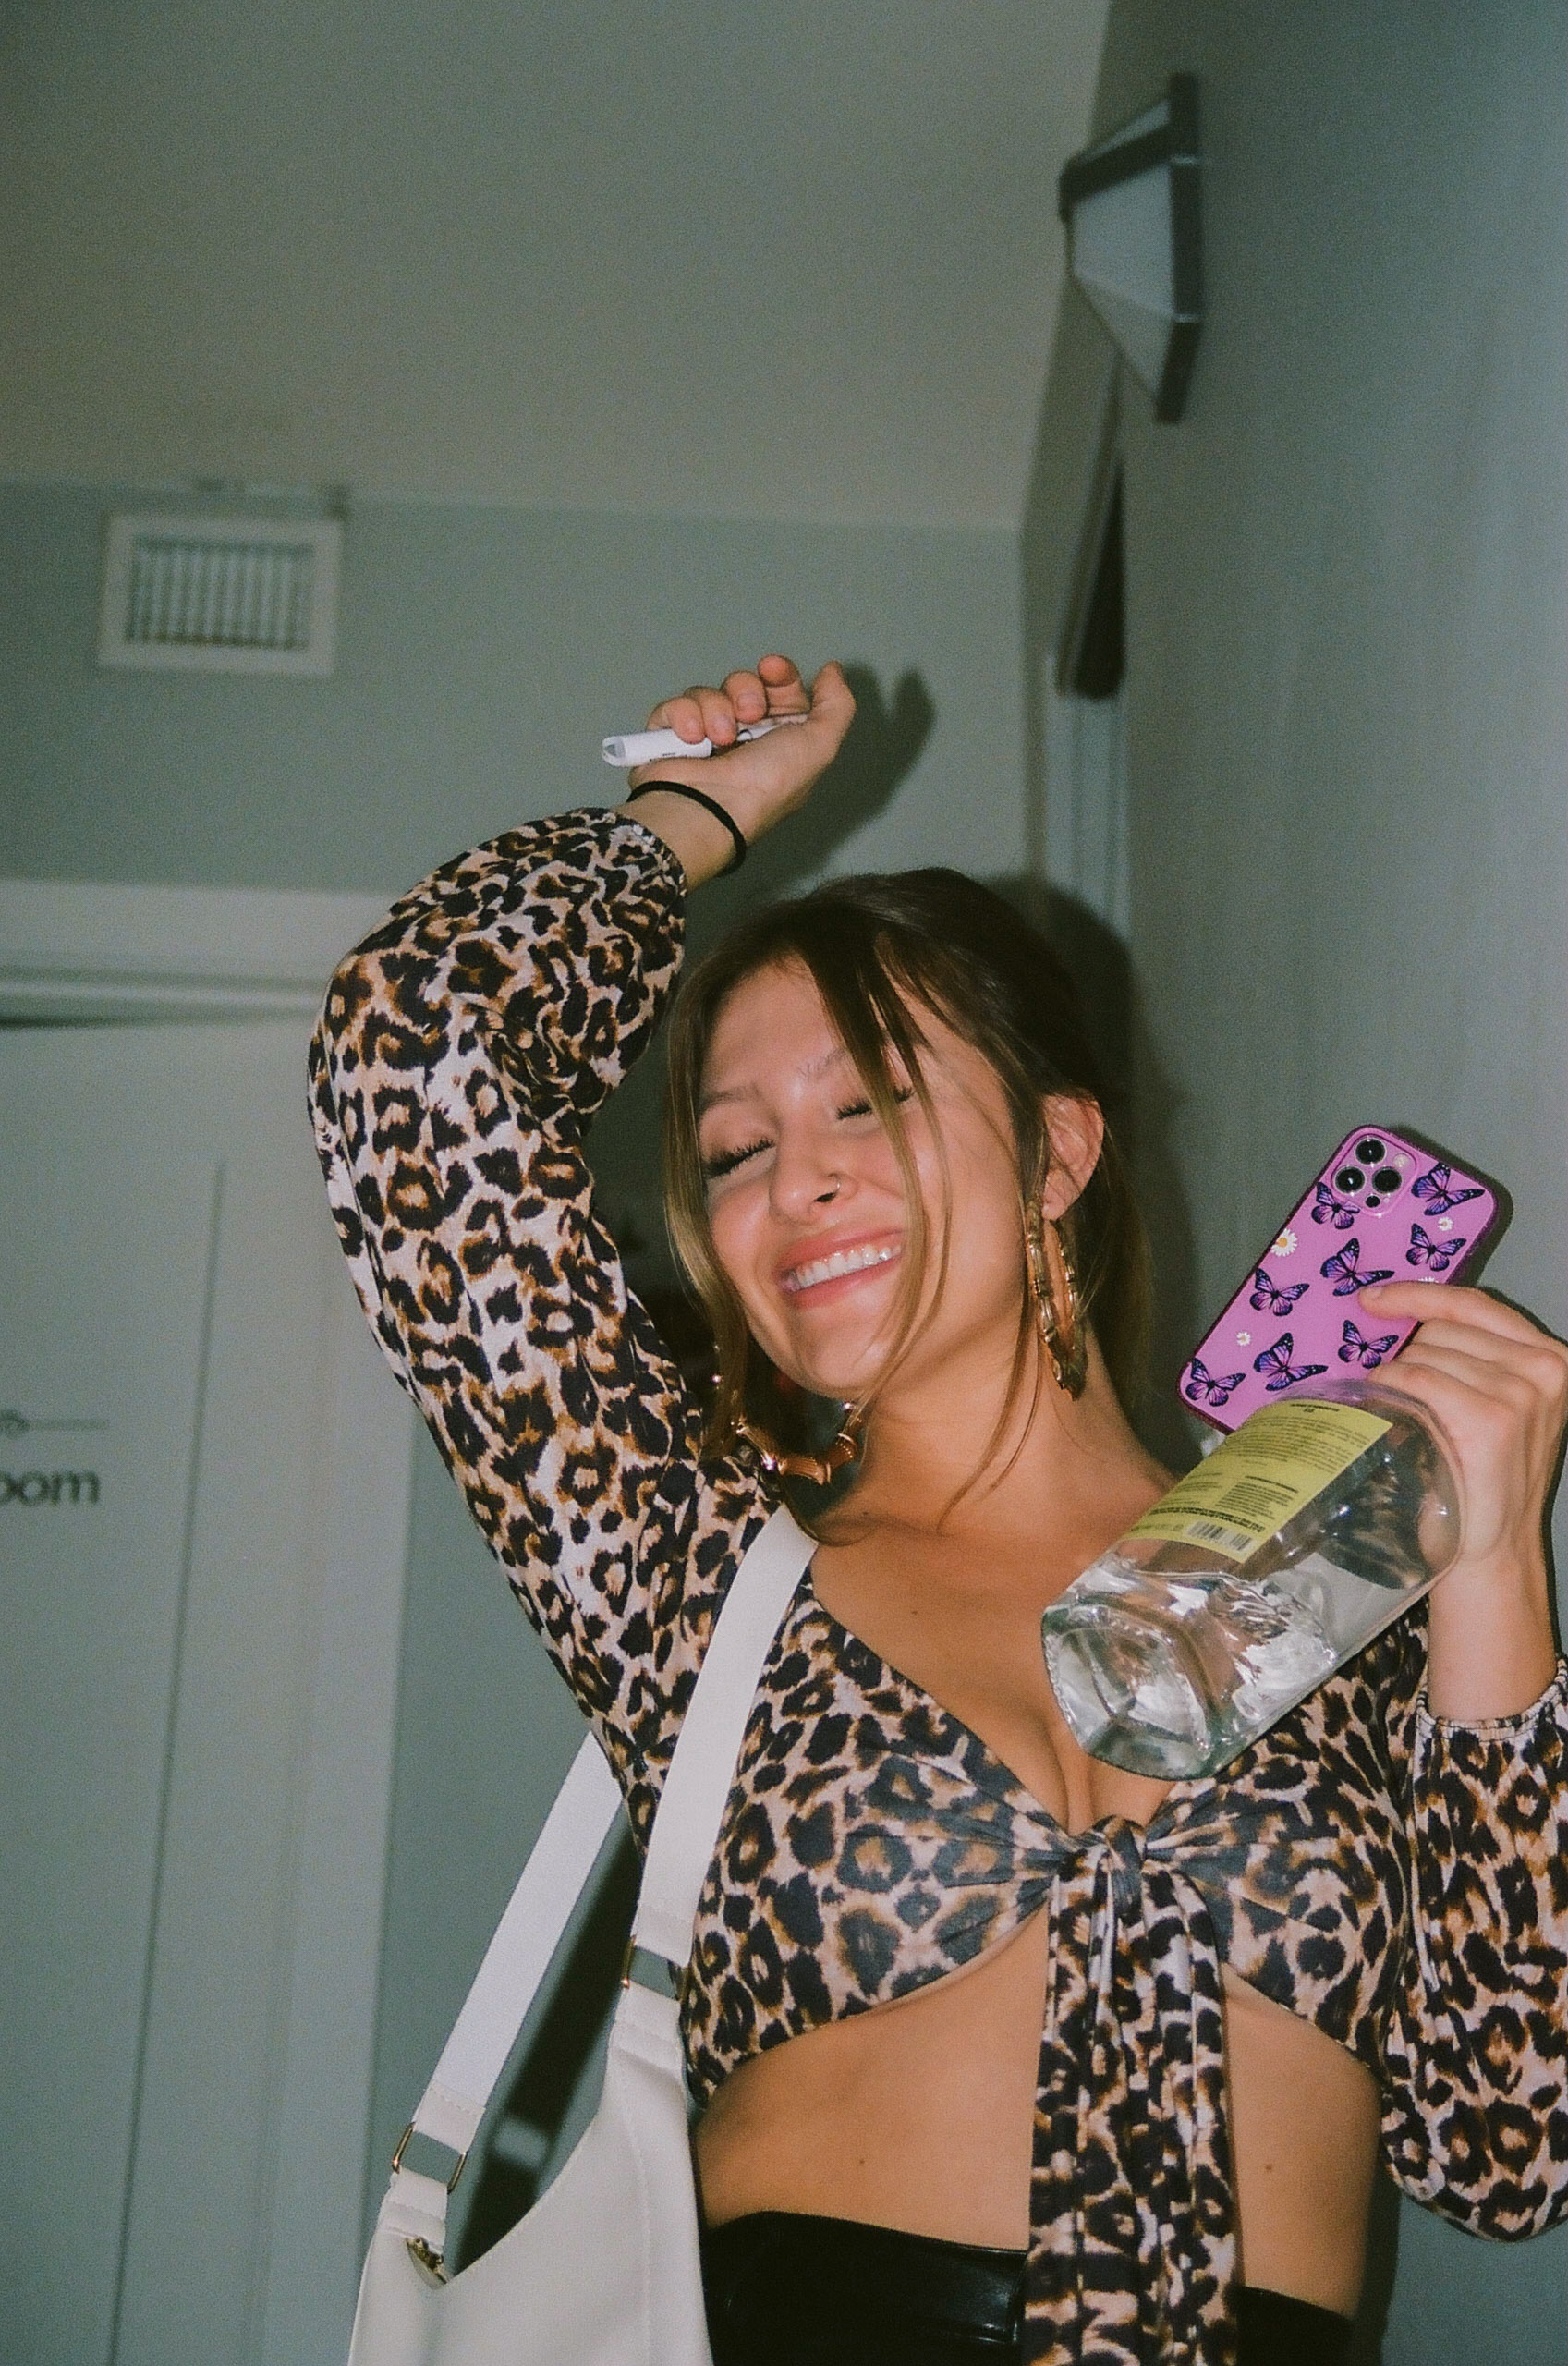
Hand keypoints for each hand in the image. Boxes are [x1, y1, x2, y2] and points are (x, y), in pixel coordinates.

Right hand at [623, 655, 855, 883]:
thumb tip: (832, 670)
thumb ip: (836, 704)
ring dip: (716, 710)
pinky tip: (692, 739)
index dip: (779, 673)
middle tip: (748, 714)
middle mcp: (743, 736)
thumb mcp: (820, 745)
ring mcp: (704, 737)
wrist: (712, 808)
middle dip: (746, 690)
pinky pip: (674, 706)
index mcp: (779, 737)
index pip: (779, 687)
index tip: (772, 669)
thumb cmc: (768, 784)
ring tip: (719, 739)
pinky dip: (683, 717)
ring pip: (708, 693)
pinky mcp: (668, 738)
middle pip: (743, 684)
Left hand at [1356, 1280, 1566, 1716]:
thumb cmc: (1481, 1481)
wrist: (1490, 1551)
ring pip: (1425, 1355)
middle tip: (1396, 1393)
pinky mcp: (1490, 1420)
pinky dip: (1394, 1390)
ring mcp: (1519, 1394)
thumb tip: (1399, 1323)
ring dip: (1396, 1378)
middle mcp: (1544, 1370)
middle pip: (1443, 1330)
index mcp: (1550, 1361)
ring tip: (1401, 1417)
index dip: (1419, 1295)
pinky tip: (1392, 1413)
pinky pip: (1419, 1379)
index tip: (1372, 1299)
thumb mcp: (1499, 1410)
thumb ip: (1473, 1365)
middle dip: (1407, 1353)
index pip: (1476, 1305)